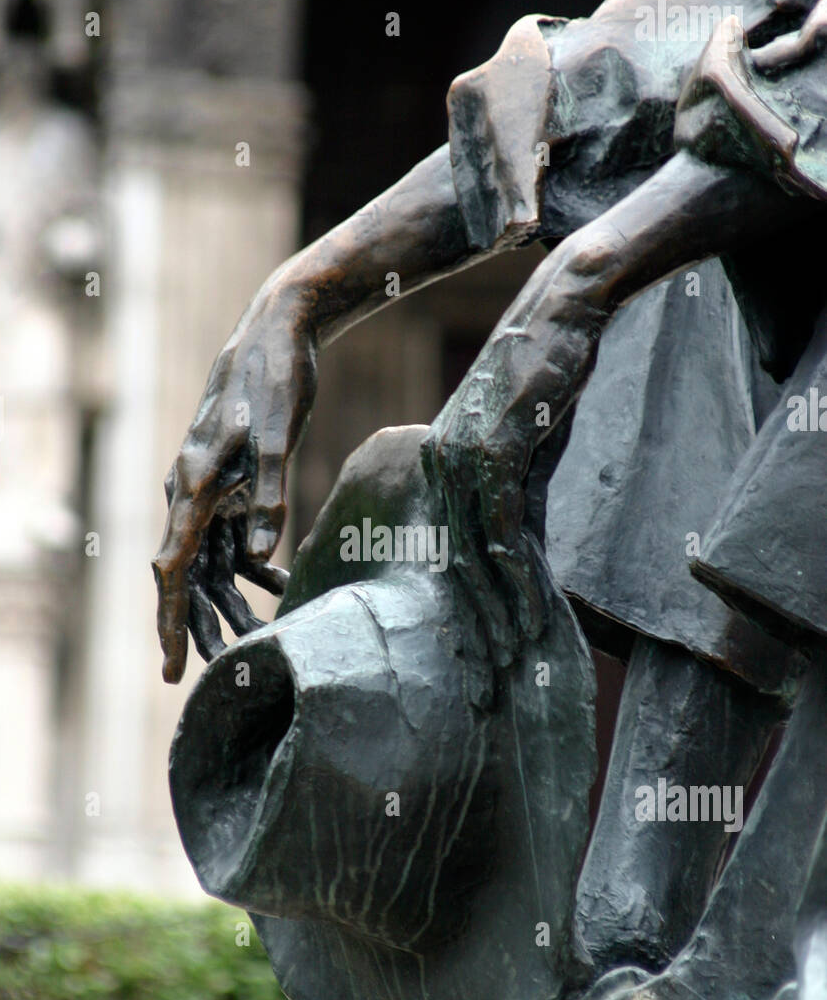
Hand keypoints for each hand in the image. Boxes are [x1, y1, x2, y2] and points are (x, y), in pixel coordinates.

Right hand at [153, 294, 314, 682]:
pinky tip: (281, 587)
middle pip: (188, 578)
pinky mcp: (230, 487)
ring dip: (232, 604)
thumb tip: (263, 559)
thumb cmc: (273, 380)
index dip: (172, 622)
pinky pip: (234, 541)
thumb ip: (273, 495)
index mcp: (192, 485)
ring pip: (212, 565)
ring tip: (260, 644)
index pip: (173, 569)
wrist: (274, 333)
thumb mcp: (280, 436)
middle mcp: (191, 495)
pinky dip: (255, 568)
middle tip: (221, 677)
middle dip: (202, 628)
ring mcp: (209, 493)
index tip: (174, 668)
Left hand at [420, 343, 545, 676]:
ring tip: (502, 671)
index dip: (459, 611)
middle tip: (472, 687)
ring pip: (474, 562)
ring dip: (492, 621)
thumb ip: (516, 498)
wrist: (562, 312)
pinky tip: (526, 623)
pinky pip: (503, 535)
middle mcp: (439, 470)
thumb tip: (519, 552)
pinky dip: (518, 583)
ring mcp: (463, 465)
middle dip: (466, 633)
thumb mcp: (525, 448)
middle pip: (450, 568)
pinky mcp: (495, 458)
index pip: (443, 554)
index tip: (467, 656)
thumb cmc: (546, 376)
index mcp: (436, 468)